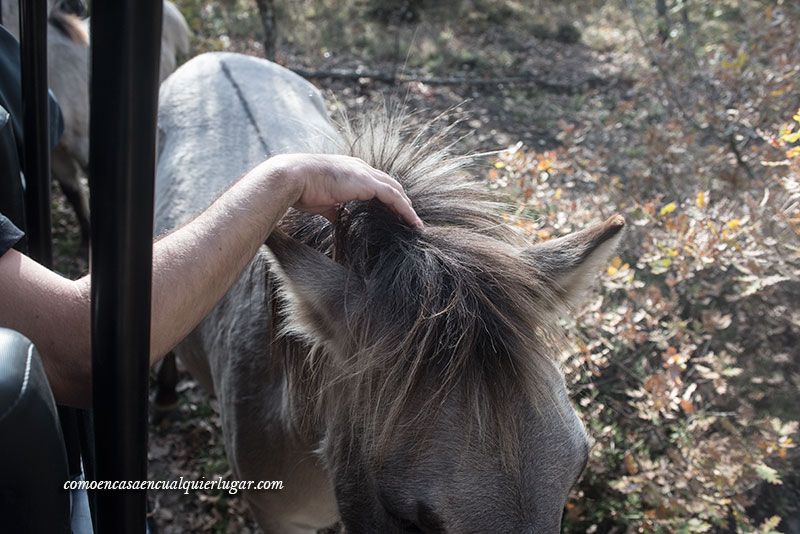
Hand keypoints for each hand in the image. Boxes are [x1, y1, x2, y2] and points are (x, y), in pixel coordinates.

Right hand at [270, 153, 422, 228]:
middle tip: (409, 219)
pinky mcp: (367, 183)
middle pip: (389, 185)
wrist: (294, 178)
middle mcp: (360, 168)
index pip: (376, 183)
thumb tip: (339, 220)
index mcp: (350, 171)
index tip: (394, 213)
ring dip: (407, 207)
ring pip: (395, 190)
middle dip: (401, 201)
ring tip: (415, 224)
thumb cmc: (303, 190)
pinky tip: (412, 221)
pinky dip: (405, 209)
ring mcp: (364, 174)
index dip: (387, 197)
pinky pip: (393, 197)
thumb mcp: (323, 202)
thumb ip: (335, 210)